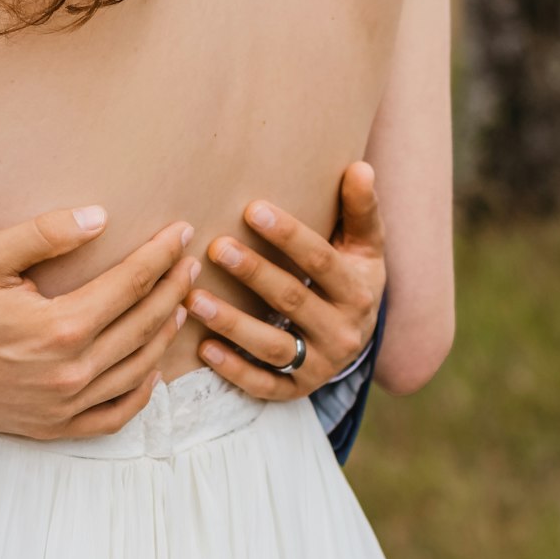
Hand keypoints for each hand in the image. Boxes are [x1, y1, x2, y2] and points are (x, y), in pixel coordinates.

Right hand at [0, 207, 199, 439]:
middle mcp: (73, 370)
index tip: (182, 232)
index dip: (163, 254)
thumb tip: (100, 217)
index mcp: (62, 326)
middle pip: (145, 324)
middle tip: (190, 264)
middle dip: (174, 289)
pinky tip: (152, 369)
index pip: (132, 283)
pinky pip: (116, 415)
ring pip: (140, 369)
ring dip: (166, 334)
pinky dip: (142, 393)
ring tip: (180, 306)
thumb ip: (43, 234)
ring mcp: (67, 405)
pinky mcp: (57, 427)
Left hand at [185, 161, 385, 400]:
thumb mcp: (365, 245)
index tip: (253, 210)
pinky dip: (234, 369)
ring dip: (232, 323)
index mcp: (359, 291)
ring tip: (194, 300)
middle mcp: (344, 333)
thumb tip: (361, 167)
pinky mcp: (297, 391)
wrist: (358, 337)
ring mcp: (320, 366)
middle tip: (215, 248)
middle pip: (293, 301)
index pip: (321, 262)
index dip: (290, 236)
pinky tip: (203, 348)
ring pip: (273, 347)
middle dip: (254, 274)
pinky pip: (265, 385)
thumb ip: (360, 209)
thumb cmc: (351, 276)